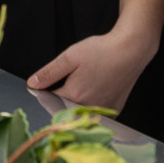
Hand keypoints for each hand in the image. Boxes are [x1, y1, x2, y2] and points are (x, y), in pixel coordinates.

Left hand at [28, 26, 156, 110]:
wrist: (131, 50)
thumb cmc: (102, 51)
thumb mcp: (69, 57)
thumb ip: (49, 73)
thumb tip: (33, 84)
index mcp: (74, 96)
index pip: (50, 100)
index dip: (48, 90)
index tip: (54, 81)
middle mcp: (89, 108)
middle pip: (66, 107)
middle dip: (63, 95)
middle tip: (76, 77)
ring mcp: (103, 111)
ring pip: (82, 110)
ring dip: (78, 100)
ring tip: (88, 80)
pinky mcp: (114, 110)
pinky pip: (97, 112)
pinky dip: (93, 103)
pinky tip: (97, 88)